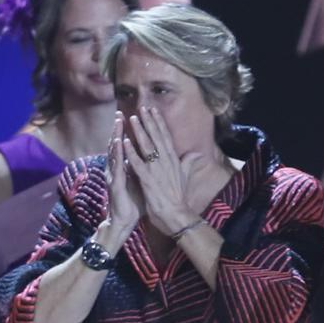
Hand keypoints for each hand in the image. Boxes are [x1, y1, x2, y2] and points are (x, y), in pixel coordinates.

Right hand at [105, 113, 142, 231]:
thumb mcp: (142, 182)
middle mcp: (118, 168)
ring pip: (115, 152)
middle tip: (121, 113)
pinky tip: (118, 142)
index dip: (129, 133)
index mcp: (126, 167)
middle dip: (119, 129)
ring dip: (116, 136)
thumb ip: (146, 169)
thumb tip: (151, 158)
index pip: (126, 146)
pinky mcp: (115, 183)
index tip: (134, 118)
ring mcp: (114, 175)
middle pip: (118, 145)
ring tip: (118, 121)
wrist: (125, 220)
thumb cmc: (134, 202)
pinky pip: (117, 165)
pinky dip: (117, 153)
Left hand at [122, 105, 199, 232]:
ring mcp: (157, 170)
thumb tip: (198, 153)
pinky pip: (137, 163)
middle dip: (149, 122)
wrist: (176, 215)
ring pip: (147, 147)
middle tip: (142, 107)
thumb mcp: (185, 177)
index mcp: (173, 160)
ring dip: (139, 132)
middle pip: (156, 137)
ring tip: (132, 119)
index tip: (153, 110)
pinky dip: (131, 152)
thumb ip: (189, 162)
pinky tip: (125, 142)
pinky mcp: (148, 180)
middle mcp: (166, 162)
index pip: (166, 137)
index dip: (159, 123)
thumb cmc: (179, 197)